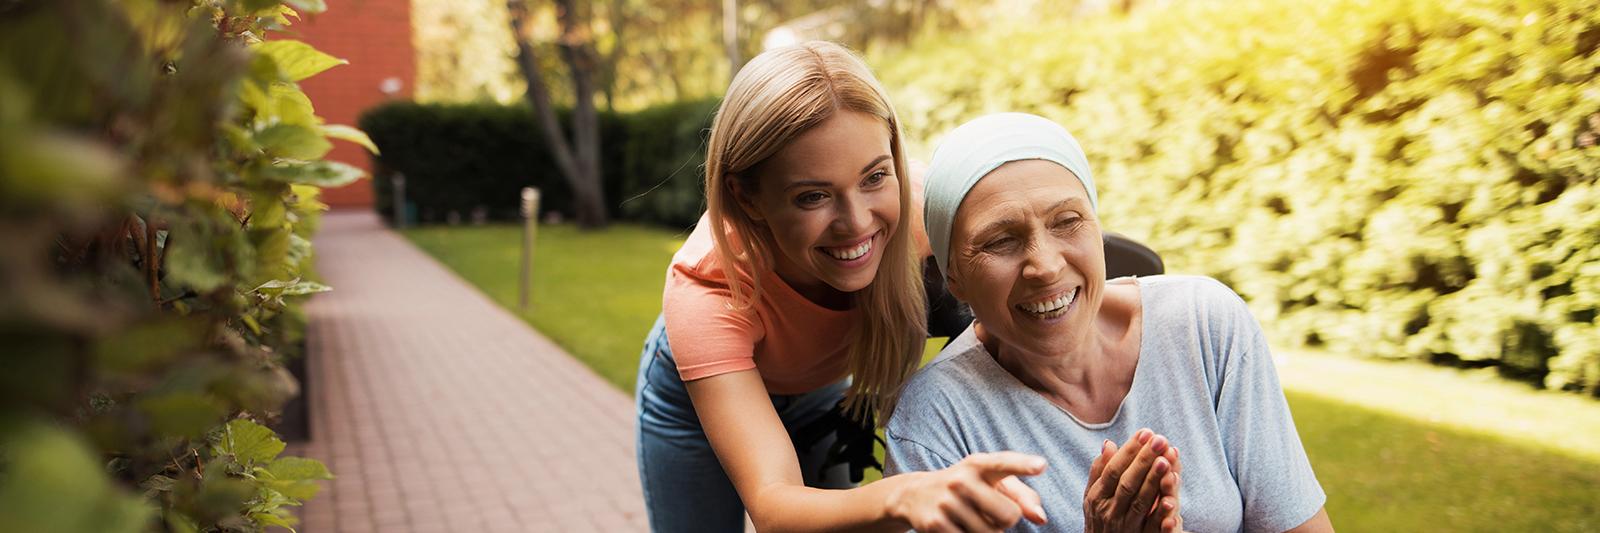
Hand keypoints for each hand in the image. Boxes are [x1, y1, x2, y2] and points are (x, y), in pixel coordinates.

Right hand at [887, 451, 1049, 531]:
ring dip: (988, 532)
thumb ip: (1022, 495)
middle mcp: (961, 479)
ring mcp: (947, 502)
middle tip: (989, 511)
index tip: (1041, 465)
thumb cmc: (967, 486)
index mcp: (979, 464)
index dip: (1023, 465)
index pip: (1003, 463)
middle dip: (1007, 520)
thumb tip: (1041, 518)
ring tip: (972, 518)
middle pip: (1009, 515)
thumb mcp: (992, 481)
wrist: (915, 494)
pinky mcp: (935, 524)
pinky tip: (957, 526)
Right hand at [1083, 429, 1182, 532]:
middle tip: (1160, 439)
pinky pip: (1152, 528)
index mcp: (1098, 497)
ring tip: (1166, 460)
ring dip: (1153, 482)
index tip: (1145, 432)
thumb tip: (1108, 444)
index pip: (1113, 470)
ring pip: (1141, 503)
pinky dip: (1161, 516)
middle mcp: (1109, 512)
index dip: (1129, 451)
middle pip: (1128, 483)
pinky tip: (1172, 502)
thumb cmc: (1099, 518)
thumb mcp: (1093, 495)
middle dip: (1144, 460)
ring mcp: (1125, 527)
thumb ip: (1100, 471)